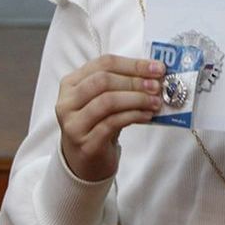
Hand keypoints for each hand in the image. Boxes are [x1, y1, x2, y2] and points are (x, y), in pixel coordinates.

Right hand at [56, 54, 164, 181]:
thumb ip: (122, 84)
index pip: (103, 63)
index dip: (133, 64)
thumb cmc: (97, 124)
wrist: (84, 161)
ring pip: (107, 101)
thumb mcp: (103, 99)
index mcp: (71, 83)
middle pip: (103, 80)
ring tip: (155, 102)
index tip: (157, 68)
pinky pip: (112, 123)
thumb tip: (154, 73)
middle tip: (157, 86)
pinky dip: (133, 116)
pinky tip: (147, 115)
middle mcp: (67, 102)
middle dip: (135, 81)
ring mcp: (74, 124)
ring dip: (137, 99)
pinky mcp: (85, 143)